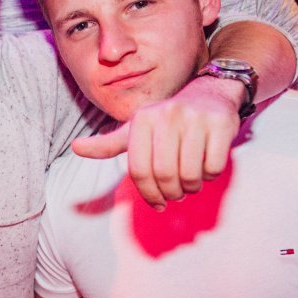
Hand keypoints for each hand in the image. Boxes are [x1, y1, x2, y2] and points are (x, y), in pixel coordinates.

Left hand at [72, 76, 242, 209]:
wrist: (210, 94)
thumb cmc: (167, 121)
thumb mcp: (136, 130)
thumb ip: (108, 144)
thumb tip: (75, 148)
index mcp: (142, 120)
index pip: (139, 171)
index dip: (149, 194)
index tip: (157, 204)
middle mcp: (166, 115)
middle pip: (165, 174)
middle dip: (172, 193)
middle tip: (176, 194)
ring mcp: (195, 118)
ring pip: (191, 173)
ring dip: (192, 187)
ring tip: (191, 183)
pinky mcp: (221, 124)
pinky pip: (213, 166)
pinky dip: (210, 175)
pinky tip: (207, 167)